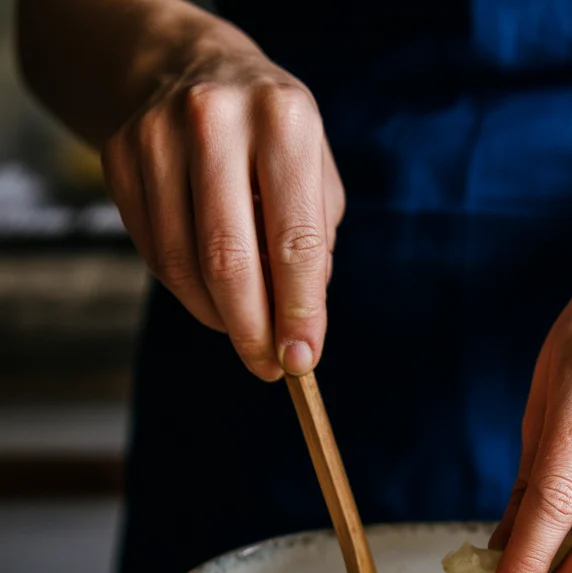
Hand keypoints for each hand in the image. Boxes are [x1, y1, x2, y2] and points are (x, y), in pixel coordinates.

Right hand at [101, 37, 343, 379]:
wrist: (190, 67)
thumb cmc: (271, 137)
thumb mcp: (314, 172)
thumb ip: (315, 246)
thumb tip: (296, 325)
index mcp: (284, 119)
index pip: (295, 240)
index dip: (299, 311)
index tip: (302, 361)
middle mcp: (216, 119)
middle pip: (229, 259)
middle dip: (252, 330)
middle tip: (267, 368)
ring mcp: (157, 135)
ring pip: (184, 266)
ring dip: (219, 317)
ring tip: (243, 331)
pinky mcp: (118, 157)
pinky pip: (155, 254)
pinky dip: (187, 292)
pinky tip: (211, 293)